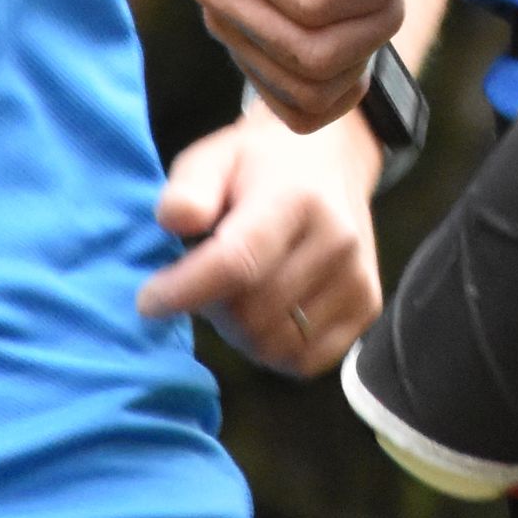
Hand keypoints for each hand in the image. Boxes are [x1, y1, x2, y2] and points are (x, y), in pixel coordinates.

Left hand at [139, 100, 384, 374]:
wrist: (331, 158)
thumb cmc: (259, 163)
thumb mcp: (213, 156)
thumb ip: (189, 187)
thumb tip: (174, 220)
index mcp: (296, 198)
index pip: (237, 262)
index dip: (185, 290)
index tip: (149, 300)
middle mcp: (336, 241)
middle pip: (253, 313)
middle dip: (211, 309)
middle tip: (202, 285)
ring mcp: (358, 278)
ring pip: (277, 344)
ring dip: (241, 334)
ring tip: (236, 296)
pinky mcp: (368, 307)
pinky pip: (306, 361)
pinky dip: (275, 350)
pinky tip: (267, 314)